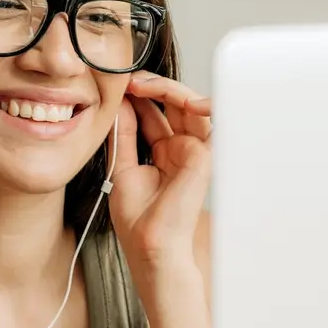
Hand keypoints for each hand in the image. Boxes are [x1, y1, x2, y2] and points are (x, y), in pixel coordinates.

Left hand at [107, 71, 212, 265]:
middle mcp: (182, 150)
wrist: (150, 246)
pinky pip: (209, 120)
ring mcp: (195, 151)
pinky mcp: (204, 156)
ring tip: (143, 84)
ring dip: (168, 90)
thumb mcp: (122, 168)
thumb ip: (123, 136)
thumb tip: (118, 105)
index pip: (157, 114)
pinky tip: (179, 96)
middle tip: (131, 80)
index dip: (141, 96)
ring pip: (189, 106)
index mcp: (164, 153)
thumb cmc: (139, 221)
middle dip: (153, 87)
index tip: (121, 86)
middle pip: (174, 105)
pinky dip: (198, 103)